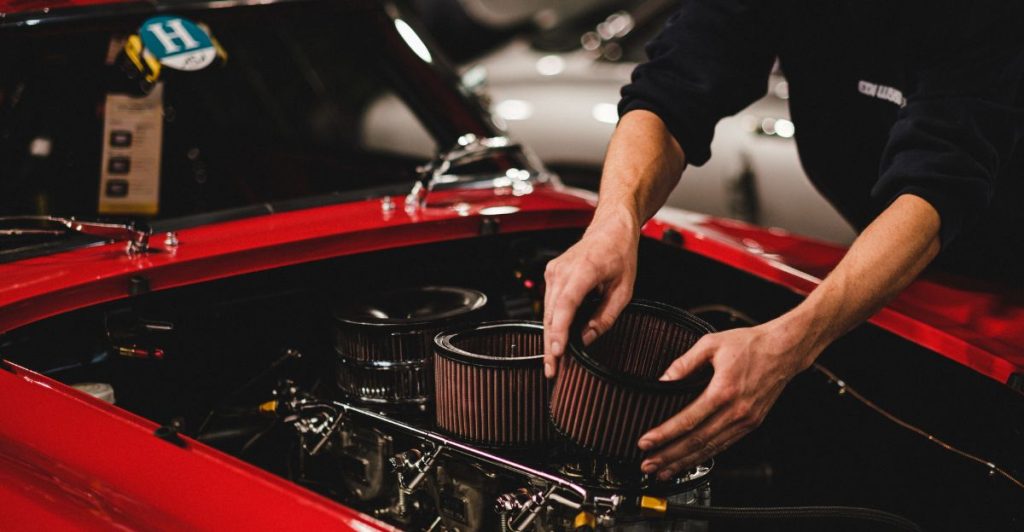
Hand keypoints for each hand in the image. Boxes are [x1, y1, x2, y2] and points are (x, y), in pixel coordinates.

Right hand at [543, 208, 639, 377]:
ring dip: (550, 337)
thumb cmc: (620, 253)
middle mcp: (562, 270)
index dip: (560, 332)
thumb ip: (606, 317)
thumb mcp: (624, 290)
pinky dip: (553, 323)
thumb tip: (587, 339)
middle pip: (552, 315)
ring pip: (548, 312)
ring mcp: (553, 272)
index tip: (558, 353)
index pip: (566, 306)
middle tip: (552, 371)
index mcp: (584, 270)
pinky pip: (549, 304)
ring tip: (553, 362)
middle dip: (551, 345)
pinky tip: (556, 340)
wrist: (610, 228)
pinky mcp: (551, 275)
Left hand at [637, 318, 819, 479]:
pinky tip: (690, 462)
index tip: (645, 442)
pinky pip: (724, 445)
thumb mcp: (711, 344)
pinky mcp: (751, 424)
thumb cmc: (750, 344)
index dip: (664, 434)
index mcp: (723, 390)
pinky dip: (705, 457)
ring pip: (710, 449)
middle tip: (648, 465)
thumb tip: (663, 379)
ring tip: (664, 471)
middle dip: (669, 456)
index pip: (687, 420)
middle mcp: (736, 411)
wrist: (784, 349)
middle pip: (696, 441)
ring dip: (684, 462)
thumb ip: (684, 362)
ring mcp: (745, 421)